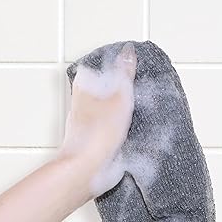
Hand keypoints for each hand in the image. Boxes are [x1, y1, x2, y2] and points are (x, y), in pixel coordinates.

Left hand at [60, 42, 136, 195]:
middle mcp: (82, 107)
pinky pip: (111, 133)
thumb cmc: (98, 134)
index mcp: (83, 89)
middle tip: (136, 91)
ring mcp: (88, 127)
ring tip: (138, 112)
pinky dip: (121, 132)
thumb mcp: (119, 96)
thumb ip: (125, 74)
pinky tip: (133, 133)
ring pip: (106, 113)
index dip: (110, 69)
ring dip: (120, 114)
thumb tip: (128, 51)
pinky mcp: (96, 145)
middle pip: (101, 92)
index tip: (127, 70)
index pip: (94, 71)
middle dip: (118, 92)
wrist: (88, 169)